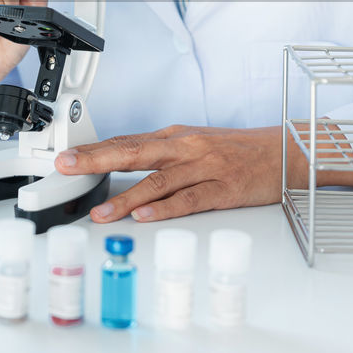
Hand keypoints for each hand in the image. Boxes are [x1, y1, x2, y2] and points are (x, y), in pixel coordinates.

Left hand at [54, 124, 352, 222]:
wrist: (285, 152)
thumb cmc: (237, 151)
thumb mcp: (194, 144)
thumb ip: (160, 155)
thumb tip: (121, 162)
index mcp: (175, 137)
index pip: (127, 141)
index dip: (94, 149)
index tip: (66, 156)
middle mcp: (185, 148)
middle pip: (134, 153)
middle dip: (97, 160)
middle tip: (68, 167)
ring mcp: (204, 168)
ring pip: (157, 181)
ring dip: (125, 198)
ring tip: (100, 212)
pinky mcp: (223, 189)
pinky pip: (189, 199)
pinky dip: (165, 208)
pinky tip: (145, 215)